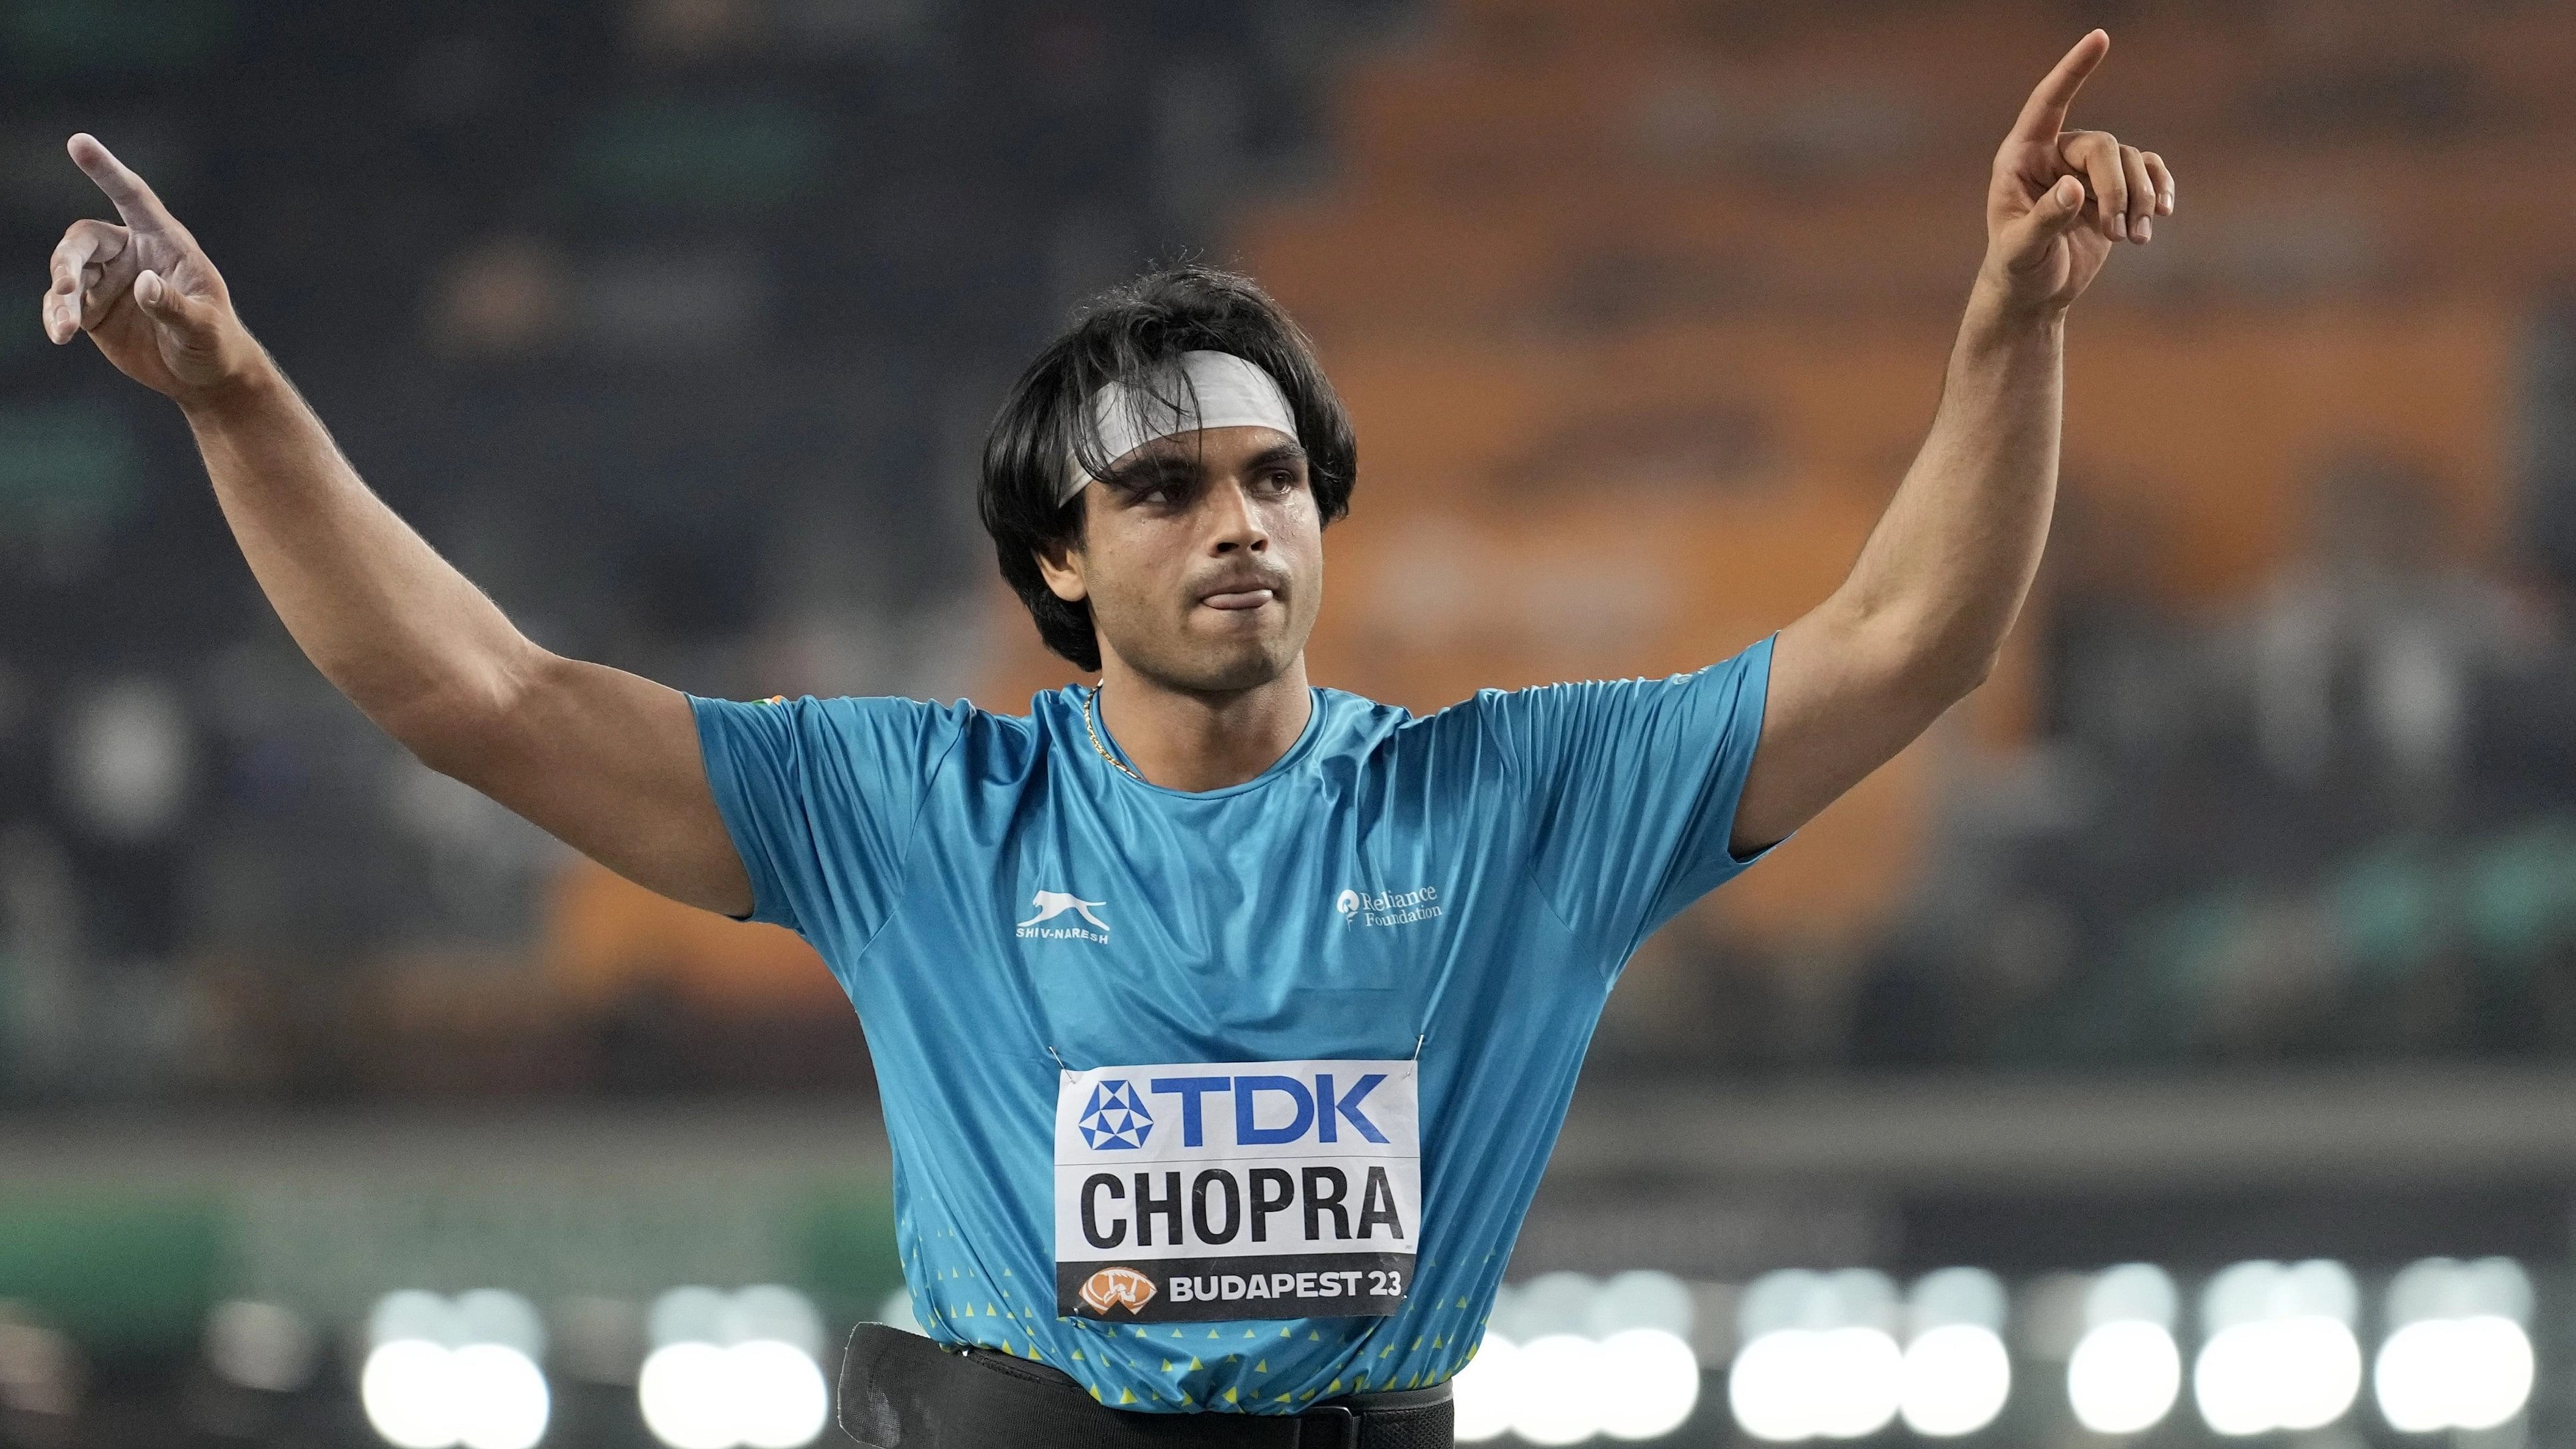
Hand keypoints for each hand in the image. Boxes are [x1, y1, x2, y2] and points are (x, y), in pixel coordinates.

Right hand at [41, 133, 260, 401]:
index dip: (107, 170)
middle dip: (68, 259)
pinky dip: (56, 315)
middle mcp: (132, 254)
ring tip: (66, 329)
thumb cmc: (216, 344)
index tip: (78, 141)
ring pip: (68, 271)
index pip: (133, 198)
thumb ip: (174, 306)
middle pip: (85, 238)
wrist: (205, 377)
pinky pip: (63, 302)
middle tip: (64, 286)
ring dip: (60, 296)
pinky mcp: (93, 308)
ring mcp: (109, 280)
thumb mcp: (203, 327)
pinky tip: (60, 334)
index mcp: (166, 244)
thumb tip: (143, 283)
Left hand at [1979, 31, 2175, 316]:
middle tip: (2116, 233)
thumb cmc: (2017, 270)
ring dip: (2140, 199)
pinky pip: (2147, 171)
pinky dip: (2158, 191)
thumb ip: (2043, 219)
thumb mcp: (2021, 250)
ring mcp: (2086, 170)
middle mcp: (2054, 155)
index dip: (2073, 71)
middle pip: (2103, 147)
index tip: (2100, 37)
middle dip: (2117, 190)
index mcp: (2021, 157)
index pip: (2047, 103)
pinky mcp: (2113, 188)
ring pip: (2130, 161)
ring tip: (2135, 239)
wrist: (2034, 293)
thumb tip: (2073, 188)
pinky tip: (2162, 215)